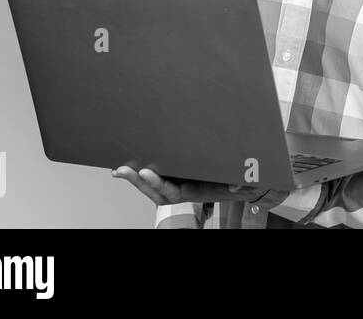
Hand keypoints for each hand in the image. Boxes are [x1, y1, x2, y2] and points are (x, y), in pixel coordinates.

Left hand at [112, 166, 267, 204]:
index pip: (174, 192)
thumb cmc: (235, 183)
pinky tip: (122, 169)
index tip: (147, 172)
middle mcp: (182, 191)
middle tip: (124, 170)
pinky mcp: (173, 179)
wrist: (235, 186)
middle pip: (156, 191)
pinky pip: (152, 181)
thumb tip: (237, 187)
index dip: (159, 184)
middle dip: (139, 182)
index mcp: (195, 192)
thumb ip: (241, 184)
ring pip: (151, 187)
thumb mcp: (243, 183)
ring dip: (134, 179)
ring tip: (119, 170)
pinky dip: (137, 176)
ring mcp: (175, 186)